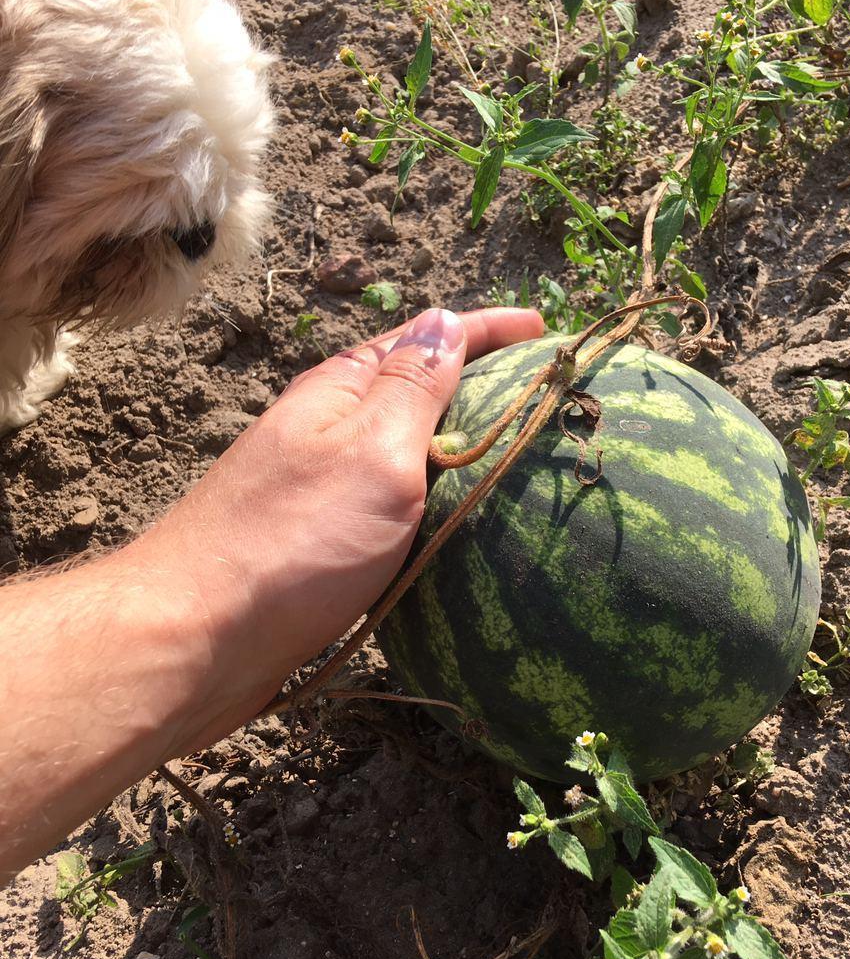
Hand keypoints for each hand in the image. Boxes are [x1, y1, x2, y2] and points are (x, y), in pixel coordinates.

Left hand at [131, 306, 544, 756]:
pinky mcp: (316, 542)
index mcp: (340, 392)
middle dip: (472, 379)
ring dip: (451, 442)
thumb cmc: (291, 541)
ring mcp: (318, 487)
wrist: (196, 636)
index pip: (425, 336)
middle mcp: (326, 430)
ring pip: (399, 449)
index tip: (543, 331)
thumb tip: (445, 321)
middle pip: (410, 387)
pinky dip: (427, 500)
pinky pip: (386, 504)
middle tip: (537, 393)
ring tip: (507, 454)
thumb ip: (413, 389)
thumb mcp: (371, 451)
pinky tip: (451, 525)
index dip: (485, 328)